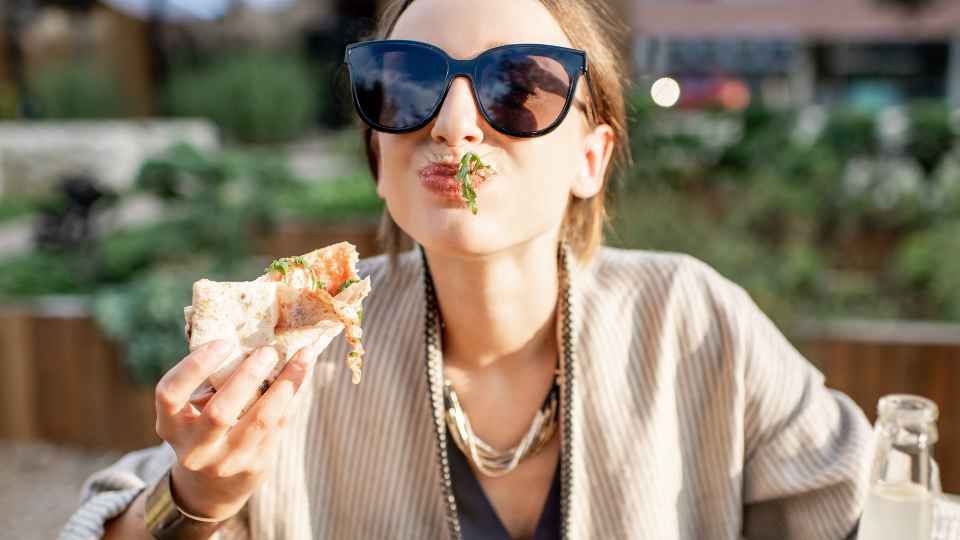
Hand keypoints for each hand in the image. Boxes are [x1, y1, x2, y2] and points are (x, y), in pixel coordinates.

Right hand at [153, 340, 320, 520]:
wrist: (212, 486)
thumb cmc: (204, 426)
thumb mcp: (194, 407)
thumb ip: (213, 379)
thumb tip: (252, 329)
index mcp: (171, 423)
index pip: (170, 393)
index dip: (194, 367)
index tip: (223, 342)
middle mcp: (194, 448)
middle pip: (219, 413)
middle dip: (246, 378)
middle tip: (267, 351)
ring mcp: (226, 461)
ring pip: (261, 421)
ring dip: (285, 385)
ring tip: (302, 357)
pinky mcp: (255, 465)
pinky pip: (279, 425)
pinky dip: (294, 395)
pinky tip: (304, 373)